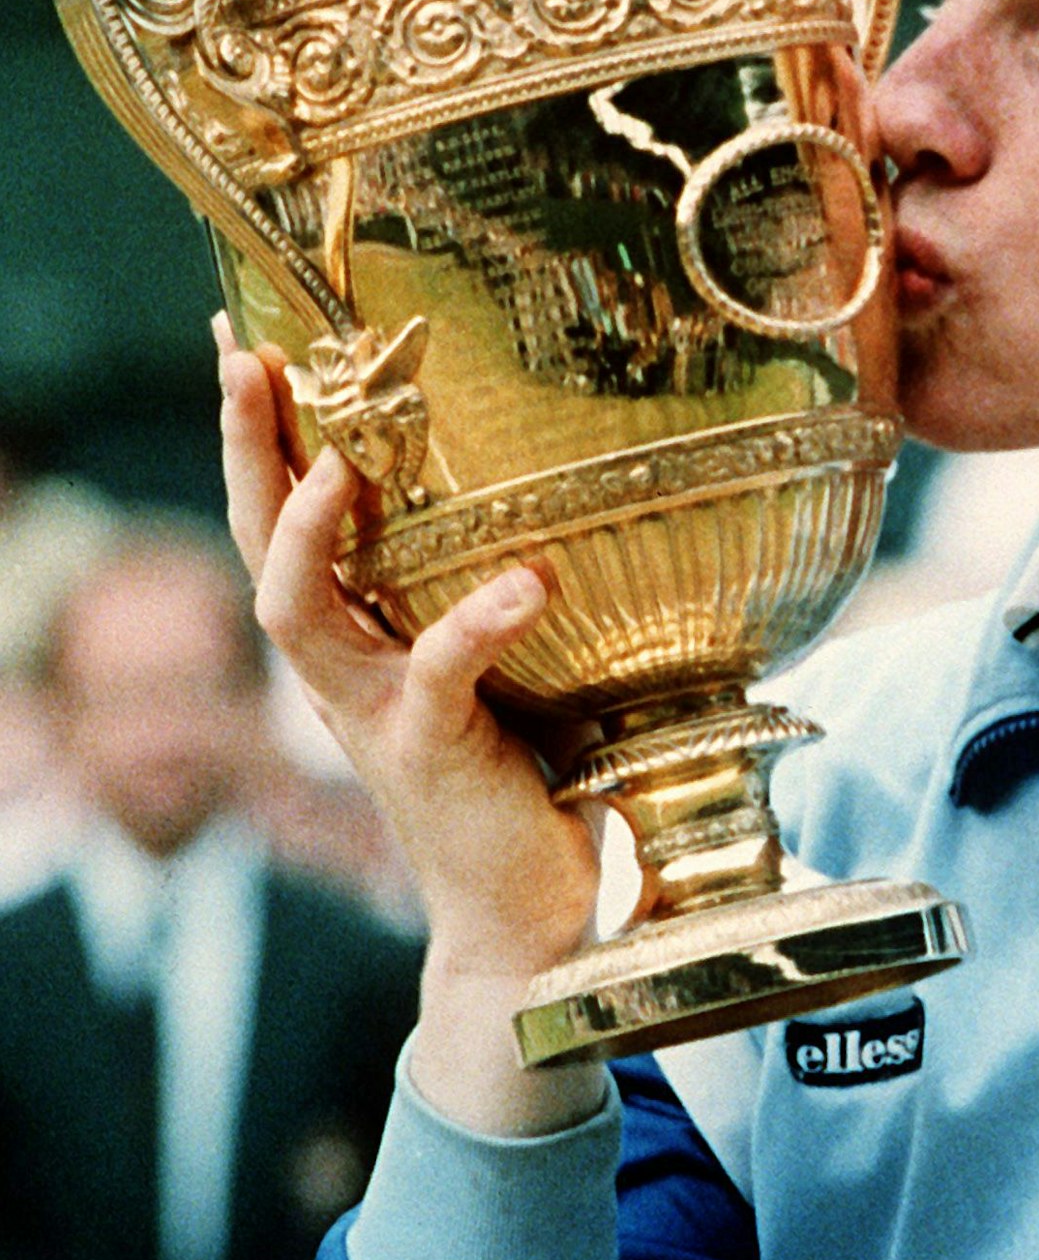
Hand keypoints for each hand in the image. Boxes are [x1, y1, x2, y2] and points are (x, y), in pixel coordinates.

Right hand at [216, 312, 607, 1131]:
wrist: (529, 918)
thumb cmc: (531, 776)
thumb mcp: (508, 667)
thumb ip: (508, 593)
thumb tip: (576, 489)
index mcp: (361, 638)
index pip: (288, 519)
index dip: (262, 436)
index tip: (250, 341)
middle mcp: (347, 668)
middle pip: (261, 542)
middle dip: (245, 449)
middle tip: (242, 356)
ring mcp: (377, 712)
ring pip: (300, 609)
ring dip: (309, 529)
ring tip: (340, 456)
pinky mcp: (432, 753)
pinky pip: (440, 671)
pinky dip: (481, 621)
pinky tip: (533, 579)